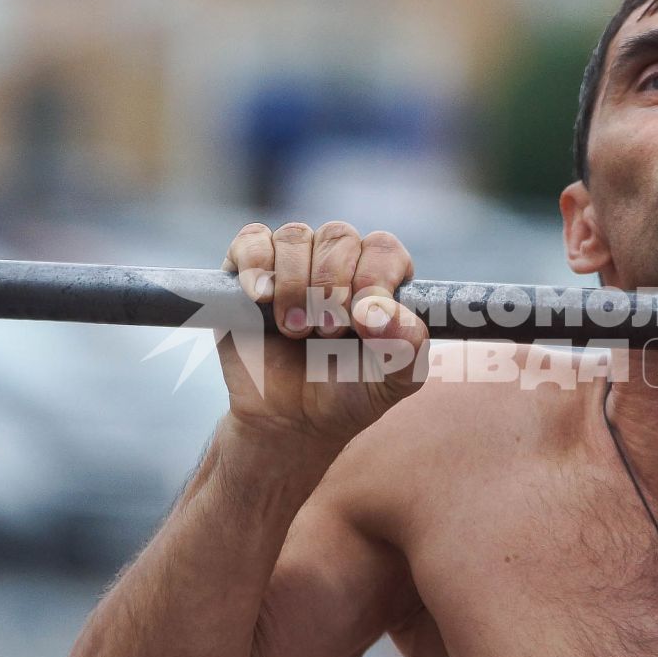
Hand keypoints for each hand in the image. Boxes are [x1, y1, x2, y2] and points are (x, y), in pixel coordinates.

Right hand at [219, 221, 428, 445]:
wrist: (290, 421)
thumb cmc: (347, 392)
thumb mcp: (393, 380)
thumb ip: (408, 346)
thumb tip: (383, 311)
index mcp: (377, 278)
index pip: (383, 248)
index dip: (373, 277)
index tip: (361, 319)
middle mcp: (336, 261)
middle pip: (338, 235)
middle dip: (333, 285)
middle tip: (327, 332)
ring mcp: (291, 263)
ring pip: (295, 236)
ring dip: (295, 285)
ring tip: (295, 329)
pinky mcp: (248, 272)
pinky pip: (251, 239)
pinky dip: (256, 264)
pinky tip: (261, 298)